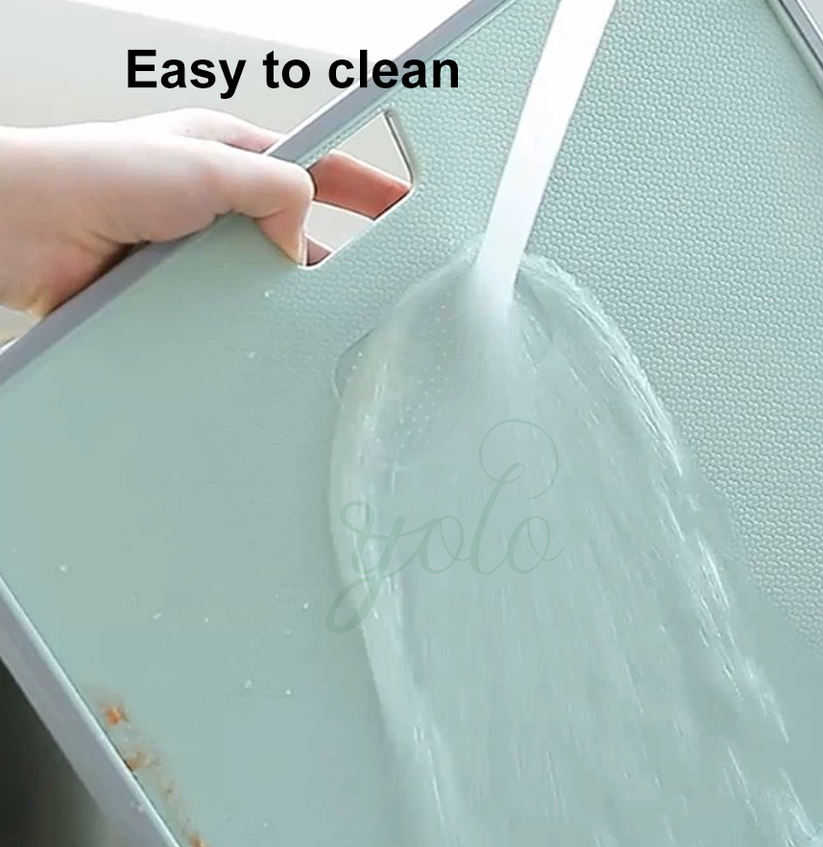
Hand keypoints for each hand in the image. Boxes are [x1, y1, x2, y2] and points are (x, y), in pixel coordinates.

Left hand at [0, 108, 408, 316]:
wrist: (24, 226)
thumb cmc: (95, 173)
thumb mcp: (207, 167)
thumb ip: (272, 191)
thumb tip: (301, 233)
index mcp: (229, 156)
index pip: (317, 170)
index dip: (366, 190)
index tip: (405, 209)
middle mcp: (214, 202)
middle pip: (294, 230)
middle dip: (331, 255)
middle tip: (373, 282)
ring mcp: (194, 250)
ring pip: (261, 278)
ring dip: (281, 294)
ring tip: (313, 318)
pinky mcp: (173, 291)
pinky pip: (226, 309)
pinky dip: (244, 320)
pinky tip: (256, 335)